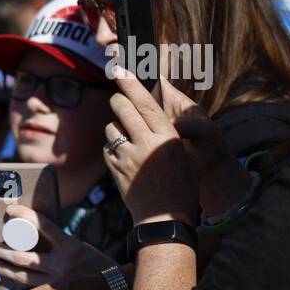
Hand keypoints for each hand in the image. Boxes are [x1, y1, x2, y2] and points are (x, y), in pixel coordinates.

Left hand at [0, 204, 115, 288]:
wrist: (115, 287)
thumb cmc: (94, 262)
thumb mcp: (79, 246)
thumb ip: (57, 242)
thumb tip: (28, 233)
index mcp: (71, 247)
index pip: (44, 226)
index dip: (25, 215)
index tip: (10, 209)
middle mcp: (63, 265)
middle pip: (23, 257)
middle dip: (1, 250)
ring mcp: (58, 283)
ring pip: (22, 276)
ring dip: (2, 268)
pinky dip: (14, 285)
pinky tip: (2, 282)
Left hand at [103, 69, 198, 223]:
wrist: (165, 218)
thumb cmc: (181, 186)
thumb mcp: (182, 154)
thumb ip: (165, 133)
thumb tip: (150, 115)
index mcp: (167, 137)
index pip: (145, 103)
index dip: (131, 84)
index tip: (120, 70)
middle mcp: (146, 144)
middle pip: (123, 109)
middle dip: (119, 101)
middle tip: (120, 100)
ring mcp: (127, 157)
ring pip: (111, 127)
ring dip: (116, 127)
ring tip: (128, 138)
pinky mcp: (115, 169)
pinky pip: (107, 147)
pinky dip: (112, 147)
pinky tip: (123, 155)